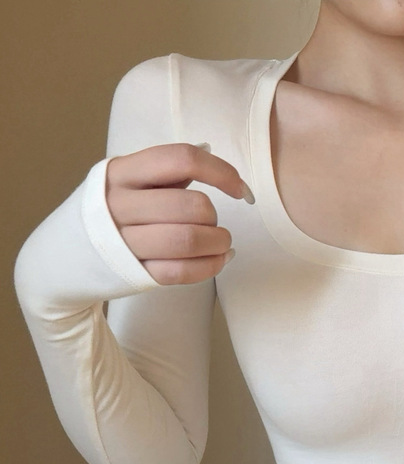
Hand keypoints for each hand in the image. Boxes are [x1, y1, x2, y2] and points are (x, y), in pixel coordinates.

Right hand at [105, 142, 253, 284]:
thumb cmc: (111, 214)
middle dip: (215, 216)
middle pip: (191, 205)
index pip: (181, 159)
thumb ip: (167, 171)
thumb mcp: (129, 182)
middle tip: (215, 224)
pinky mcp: (135, 274)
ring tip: (223, 243)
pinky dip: (211, 266)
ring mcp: (125, 242)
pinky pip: (182, 272)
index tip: (241, 191)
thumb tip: (209, 152)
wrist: (64, 258)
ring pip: (189, 239)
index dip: (221, 173)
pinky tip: (220, 259)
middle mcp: (119, 204)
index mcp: (122, 172)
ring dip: (219, 242)